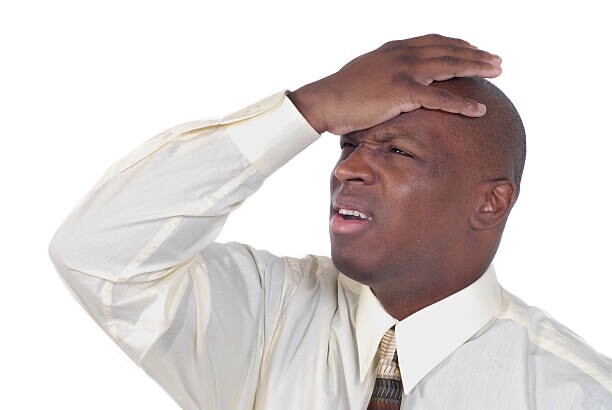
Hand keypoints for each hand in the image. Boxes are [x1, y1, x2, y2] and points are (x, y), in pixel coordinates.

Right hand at [288, 34, 501, 134]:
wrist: (325, 100)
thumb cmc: (342, 92)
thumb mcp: (367, 71)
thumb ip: (387, 69)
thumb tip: (395, 79)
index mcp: (395, 48)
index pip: (434, 40)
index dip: (457, 44)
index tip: (474, 49)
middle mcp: (403, 53)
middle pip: (448, 49)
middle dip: (475, 53)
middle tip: (496, 60)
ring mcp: (404, 70)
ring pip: (450, 66)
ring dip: (477, 67)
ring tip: (497, 72)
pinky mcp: (403, 92)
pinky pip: (440, 99)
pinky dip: (462, 105)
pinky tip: (479, 110)